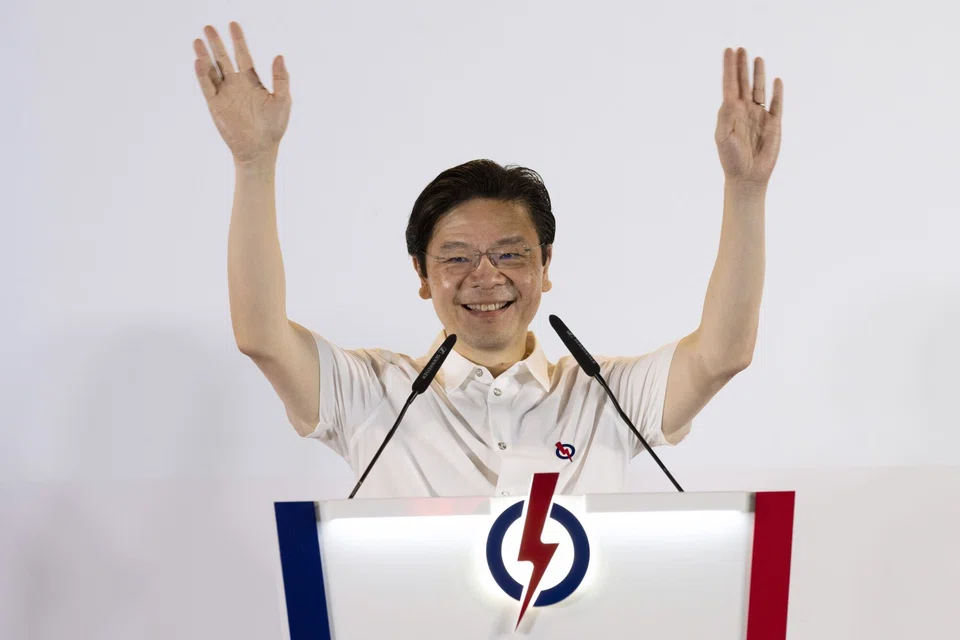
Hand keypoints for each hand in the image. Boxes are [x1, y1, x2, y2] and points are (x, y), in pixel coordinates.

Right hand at [194, 22, 291, 163]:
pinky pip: (207, 86)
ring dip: (205, 55)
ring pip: (212, 69)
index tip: (233, 24)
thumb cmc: (274, 127)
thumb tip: (279, 55)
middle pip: (223, 58)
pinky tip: (199, 60)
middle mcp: (236, 85)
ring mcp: (225, 94)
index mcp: (252, 82)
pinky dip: (202, 74)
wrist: (260, 149)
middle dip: (217, 42)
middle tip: (209, 26)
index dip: (238, 40)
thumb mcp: (283, 100)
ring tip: (198, 39)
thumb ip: (281, 78)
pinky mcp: (216, 105)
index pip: (243, 55)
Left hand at [714, 48, 782, 186]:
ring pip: (759, 90)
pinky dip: (777, 92)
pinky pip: (776, 104)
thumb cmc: (730, 158)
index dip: (729, 68)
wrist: (747, 176)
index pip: (729, 85)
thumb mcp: (723, 137)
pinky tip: (776, 80)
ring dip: (758, 74)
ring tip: (757, 58)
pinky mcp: (773, 124)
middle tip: (741, 48)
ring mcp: (759, 116)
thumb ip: (725, 117)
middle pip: (743, 83)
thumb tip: (729, 98)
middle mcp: (744, 111)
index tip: (728, 51)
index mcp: (730, 113)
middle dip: (742, 66)